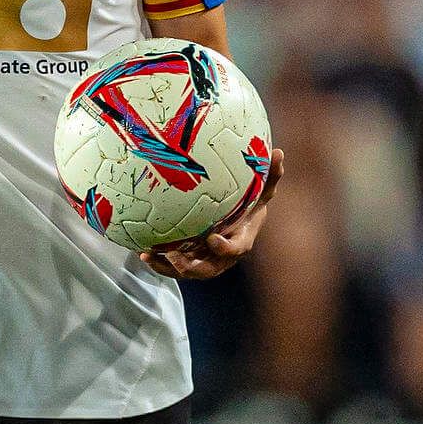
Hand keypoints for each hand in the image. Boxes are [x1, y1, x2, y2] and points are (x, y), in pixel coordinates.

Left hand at [140, 147, 283, 279]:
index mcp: (241, 239)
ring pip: (189, 271)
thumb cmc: (249, 202)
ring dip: (169, 267)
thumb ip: (270, 176)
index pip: (236, 249)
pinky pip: (174, 268)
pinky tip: (142, 253)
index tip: (212, 238)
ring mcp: (206, 260)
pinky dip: (159, 264)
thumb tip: (280, 152)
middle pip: (210, 269)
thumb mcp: (260, 190)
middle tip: (175, 256)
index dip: (225, 248)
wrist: (237, 219)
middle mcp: (223, 256)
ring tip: (149, 256)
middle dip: (192, 267)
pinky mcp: (191, 260)